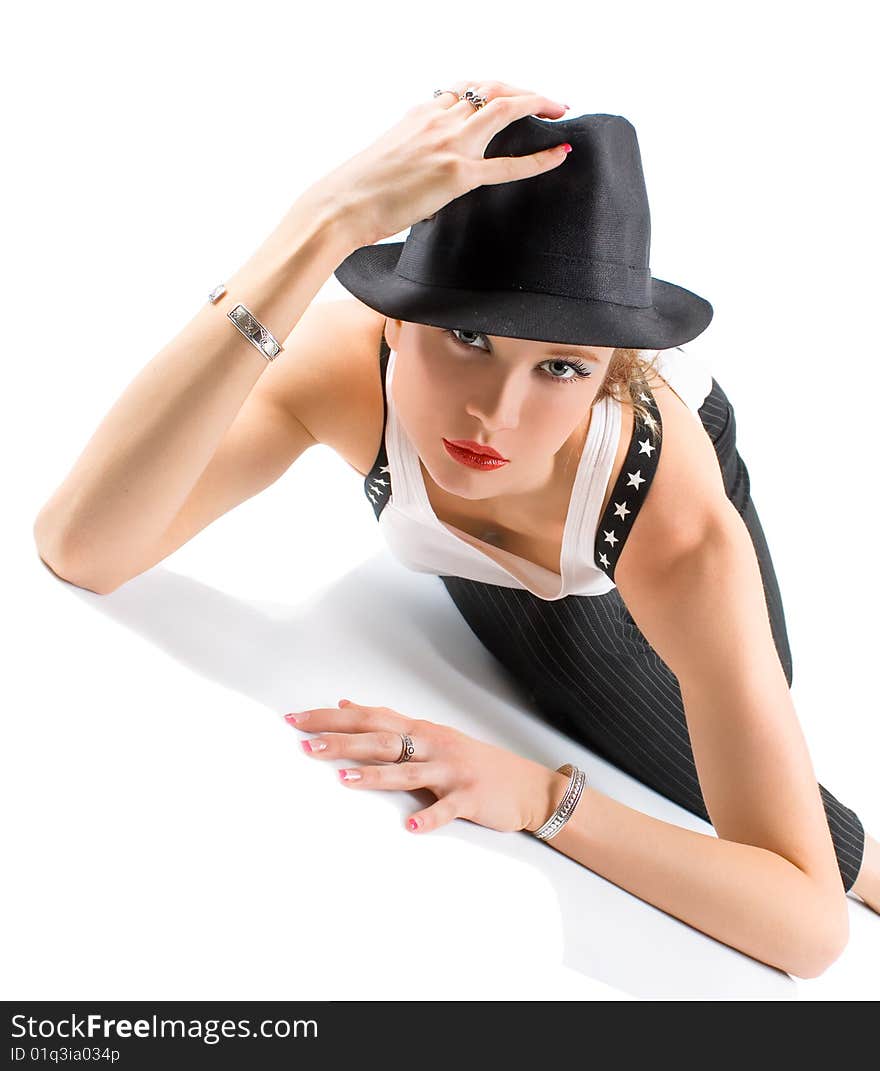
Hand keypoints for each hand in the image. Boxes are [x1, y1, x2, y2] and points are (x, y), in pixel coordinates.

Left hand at [284, 698, 559, 834]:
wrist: (525, 785)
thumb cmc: (469, 761)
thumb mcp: (427, 735)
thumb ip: (388, 721)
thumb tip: (346, 703)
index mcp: (419, 730)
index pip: (369, 717)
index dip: (331, 717)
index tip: (295, 719)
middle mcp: (432, 745)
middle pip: (382, 739)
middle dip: (343, 742)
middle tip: (306, 745)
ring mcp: (452, 771)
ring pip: (409, 771)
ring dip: (375, 776)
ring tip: (343, 780)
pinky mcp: (471, 797)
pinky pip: (449, 809)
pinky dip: (431, 817)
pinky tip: (411, 827)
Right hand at [321, 79, 570, 246]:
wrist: (342, 205)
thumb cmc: (358, 191)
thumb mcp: (388, 158)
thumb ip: (413, 156)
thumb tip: (423, 177)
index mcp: (419, 114)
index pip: (465, 89)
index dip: (494, 89)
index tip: (511, 94)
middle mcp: (437, 120)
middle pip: (492, 88)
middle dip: (525, 89)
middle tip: (550, 101)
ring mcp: (449, 145)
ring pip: (504, 108)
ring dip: (537, 103)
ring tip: (560, 111)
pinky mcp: (457, 176)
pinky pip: (508, 165)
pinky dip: (538, 159)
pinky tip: (559, 154)